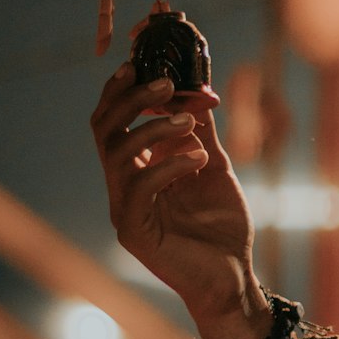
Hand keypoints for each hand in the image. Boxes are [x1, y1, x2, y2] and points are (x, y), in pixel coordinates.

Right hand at [91, 65, 258, 326]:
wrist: (233, 278)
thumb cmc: (222, 228)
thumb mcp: (214, 168)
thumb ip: (201, 133)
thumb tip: (197, 88)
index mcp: (137, 169)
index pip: (114, 120)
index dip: (122, 89)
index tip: (141, 59)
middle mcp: (123, 186)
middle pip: (105, 128)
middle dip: (131, 98)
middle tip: (166, 81)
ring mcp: (125, 209)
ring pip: (118, 153)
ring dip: (154, 126)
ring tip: (190, 122)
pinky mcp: (135, 232)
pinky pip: (139, 187)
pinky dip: (169, 164)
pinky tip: (199, 160)